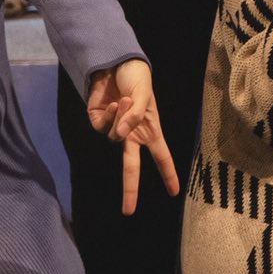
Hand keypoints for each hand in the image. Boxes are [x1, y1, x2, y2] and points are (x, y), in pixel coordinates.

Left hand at [85, 58, 180, 214]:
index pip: (161, 157)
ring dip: (121, 119)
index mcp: (149, 130)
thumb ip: (135, 116)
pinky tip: (114, 101)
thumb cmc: (136, 78)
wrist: (115, 62)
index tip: (175, 192)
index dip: (168, 174)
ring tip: (126, 99)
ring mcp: (114, 129)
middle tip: (128, 211)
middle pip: (131, 167)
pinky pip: (102, 127)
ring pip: (114, 139)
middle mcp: (132, 134)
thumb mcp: (144, 94)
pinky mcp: (98, 121)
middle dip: (130, 189)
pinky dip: (109, 115)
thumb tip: (122, 136)